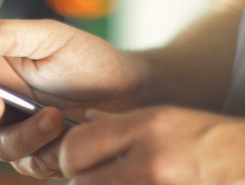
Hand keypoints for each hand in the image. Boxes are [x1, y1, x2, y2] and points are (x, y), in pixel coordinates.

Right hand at [0, 19, 141, 177]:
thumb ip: (10, 35)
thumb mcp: (52, 36)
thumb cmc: (88, 60)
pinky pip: (28, 163)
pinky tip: (67, 135)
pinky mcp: (40, 155)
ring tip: (57, 117)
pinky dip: (45, 151)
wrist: (126, 92)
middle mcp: (1, 101)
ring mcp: (19, 131)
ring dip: (24, 133)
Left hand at [60, 106, 244, 183]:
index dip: (68, 155)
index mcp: (144, 128)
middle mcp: (149, 161)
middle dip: (81, 179)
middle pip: (81, 181)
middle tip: (91, 175)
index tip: (74, 159)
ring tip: (117, 178)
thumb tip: (86, 118)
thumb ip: (117, 121)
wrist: (244, 161)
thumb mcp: (161, 117)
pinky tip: (132, 183)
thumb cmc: (202, 137)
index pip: (77, 144)